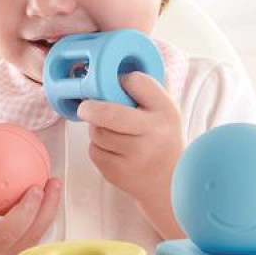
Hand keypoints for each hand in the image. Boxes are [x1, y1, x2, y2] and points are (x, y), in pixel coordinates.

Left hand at [76, 72, 184, 237]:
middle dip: (91, 108)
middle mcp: (152, 134)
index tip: (116, 82)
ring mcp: (135, 157)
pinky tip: (113, 149)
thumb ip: (144, 89)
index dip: (123, 80)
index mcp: (165, 112)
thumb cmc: (162, 138)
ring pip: (98, 133)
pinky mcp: (118, 173)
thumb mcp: (165, 109)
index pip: (138, 84)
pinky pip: (94, 152)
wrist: (170, 181)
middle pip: (109, 114)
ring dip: (97, 129)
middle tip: (85, 107)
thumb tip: (114, 73)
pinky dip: (98, 147)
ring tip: (112, 132)